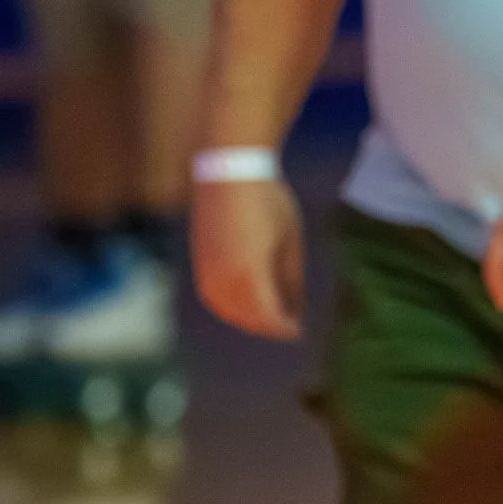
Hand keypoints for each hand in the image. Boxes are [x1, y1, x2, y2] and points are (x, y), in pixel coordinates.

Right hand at [193, 176, 305, 339]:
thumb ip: (291, 283)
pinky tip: (249, 303)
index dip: (287, 329)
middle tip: (290, 326)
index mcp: (250, 276)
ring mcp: (207, 274)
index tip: (301, 331)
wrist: (230, 172)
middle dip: (271, 327)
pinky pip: (216, 300)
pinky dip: (233, 308)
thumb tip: (296, 313)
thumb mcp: (290, 243)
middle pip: (249, 320)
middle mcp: (223, 280)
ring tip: (273, 316)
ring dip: (251, 320)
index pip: (270, 319)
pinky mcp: (200, 266)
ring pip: (230, 313)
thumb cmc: (269, 203)